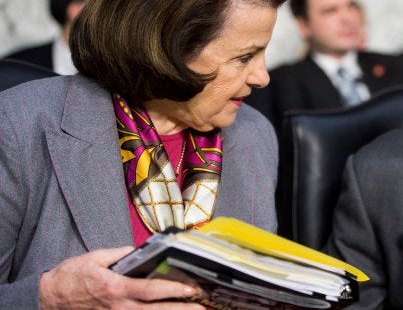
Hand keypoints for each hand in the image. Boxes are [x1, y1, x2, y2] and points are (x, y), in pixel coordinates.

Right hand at [39, 246, 203, 308]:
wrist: (49, 298)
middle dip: (182, 309)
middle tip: (204, 308)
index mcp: (116, 287)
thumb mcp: (94, 258)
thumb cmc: (71, 277)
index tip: (191, 289)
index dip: (173, 291)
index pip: (150, 290)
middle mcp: (120, 306)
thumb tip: (141, 249)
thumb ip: (120, 254)